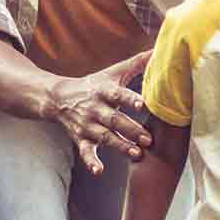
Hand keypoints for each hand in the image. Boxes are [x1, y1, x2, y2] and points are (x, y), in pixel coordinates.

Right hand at [51, 49, 153, 174]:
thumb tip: (161, 49)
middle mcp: (94, 108)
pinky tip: (99, 171)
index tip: (142, 104)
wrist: (58, 98)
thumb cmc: (93, 85)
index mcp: (103, 90)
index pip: (118, 94)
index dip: (129, 99)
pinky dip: (91, 162)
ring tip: (136, 154)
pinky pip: (85, 151)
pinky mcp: (81, 139)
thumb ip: (137, 63)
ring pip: (104, 137)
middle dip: (131, 129)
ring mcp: (87, 125)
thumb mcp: (112, 72)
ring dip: (119, 146)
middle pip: (114, 119)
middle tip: (148, 139)